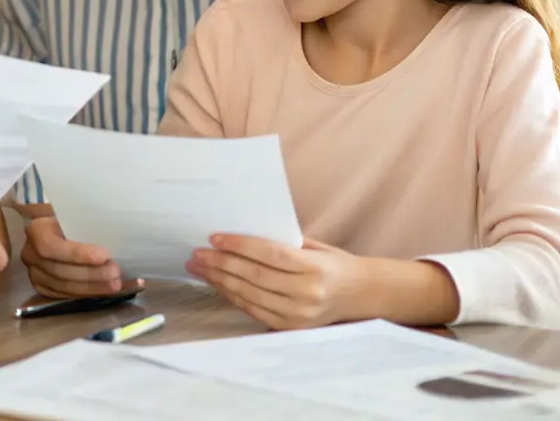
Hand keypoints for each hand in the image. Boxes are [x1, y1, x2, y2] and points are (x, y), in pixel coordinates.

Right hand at [21, 213, 142, 298]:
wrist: (55, 227)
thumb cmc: (69, 217)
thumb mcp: (74, 213)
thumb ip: (86, 222)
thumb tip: (115, 230)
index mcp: (36, 230)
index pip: (52, 246)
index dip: (78, 254)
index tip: (104, 255)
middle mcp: (30, 254)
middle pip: (60, 271)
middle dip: (91, 274)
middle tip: (116, 273)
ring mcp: (34, 273)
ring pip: (63, 287)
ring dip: (91, 287)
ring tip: (114, 284)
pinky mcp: (41, 287)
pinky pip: (63, 295)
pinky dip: (84, 294)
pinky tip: (101, 290)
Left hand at [185, 234, 368, 328]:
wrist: (362, 295)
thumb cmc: (334, 264)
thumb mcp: (314, 246)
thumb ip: (283, 242)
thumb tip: (240, 232)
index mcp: (314, 268)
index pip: (270, 255)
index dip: (240, 246)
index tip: (214, 238)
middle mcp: (307, 293)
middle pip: (255, 277)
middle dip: (221, 264)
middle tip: (197, 254)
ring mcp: (299, 314)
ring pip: (250, 296)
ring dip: (220, 281)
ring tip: (200, 268)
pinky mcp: (292, 327)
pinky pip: (255, 311)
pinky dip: (233, 297)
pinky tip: (218, 284)